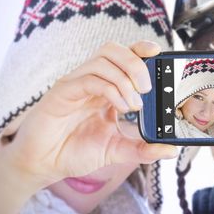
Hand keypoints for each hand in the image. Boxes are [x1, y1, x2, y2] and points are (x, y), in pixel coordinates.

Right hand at [0, 41, 176, 187]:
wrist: (43, 165)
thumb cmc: (75, 152)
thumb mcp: (117, 151)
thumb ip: (143, 149)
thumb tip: (170, 150)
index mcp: (105, 87)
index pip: (124, 56)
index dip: (140, 49)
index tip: (158, 52)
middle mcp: (91, 80)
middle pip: (114, 50)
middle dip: (136, 63)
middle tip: (147, 88)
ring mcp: (76, 84)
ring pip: (103, 60)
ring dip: (125, 78)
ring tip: (134, 104)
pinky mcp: (63, 92)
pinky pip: (90, 79)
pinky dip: (110, 89)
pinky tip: (120, 108)